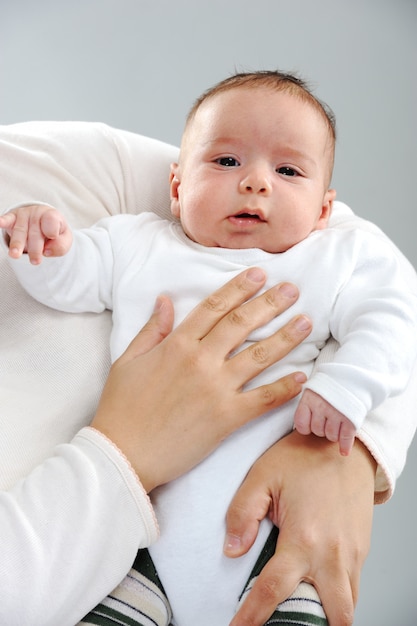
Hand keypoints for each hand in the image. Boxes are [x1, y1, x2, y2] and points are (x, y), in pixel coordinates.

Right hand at [0, 204, 71, 263]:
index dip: (51, 230)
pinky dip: (2, 221)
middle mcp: (37, 214)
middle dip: (35, 248)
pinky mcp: (12, 218)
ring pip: (20, 231)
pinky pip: (7, 220)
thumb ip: (61, 246)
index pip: (51, 221)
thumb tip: (47, 252)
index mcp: (53, 216)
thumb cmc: (56, 232)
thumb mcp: (64, 239)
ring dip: (17, 243)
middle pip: (35, 233)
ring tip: (15, 255)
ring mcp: (24, 216)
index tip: (52, 237)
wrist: (44, 219)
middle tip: (36, 261)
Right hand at [91, 268, 311, 491]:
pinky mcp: (226, 418)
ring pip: (258, 356)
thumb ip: (151, 329)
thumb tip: (166, 300)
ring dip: (285, 338)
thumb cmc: (121, 408)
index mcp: (176, 344)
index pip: (214, 307)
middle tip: (293, 290)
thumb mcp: (128, 360)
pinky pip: (263, 399)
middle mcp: (200, 360)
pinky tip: (302, 377)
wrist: (123, 454)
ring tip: (306, 322)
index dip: (239, 288)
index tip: (259, 274)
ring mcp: (216, 389)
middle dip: (270, 303)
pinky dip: (284, 388)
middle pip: (241, 324)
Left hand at [225, 430, 375, 625]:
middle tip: (282, 623)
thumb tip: (232, 551)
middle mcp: (332, 553)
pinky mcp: (362, 548)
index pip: (272, 591)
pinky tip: (318, 586)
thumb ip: (242, 514)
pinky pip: (354, 585)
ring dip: (327, 614)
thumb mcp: (262, 476)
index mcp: (303, 537)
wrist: (345, 444)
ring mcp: (352, 553)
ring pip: (347, 605)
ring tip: (300, 609)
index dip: (252, 617)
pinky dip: (339, 595)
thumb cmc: (303, 457)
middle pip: (329, 616)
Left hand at [294, 389, 356, 454]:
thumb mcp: (313, 390)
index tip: (311, 422)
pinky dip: (345, 446)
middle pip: (317, 431)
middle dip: (322, 428)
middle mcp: (321, 406)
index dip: (306, 427)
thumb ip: (306, 407)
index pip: (301, 425)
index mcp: (309, 398)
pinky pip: (346, 438)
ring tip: (337, 423)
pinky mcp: (351, 418)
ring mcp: (336, 412)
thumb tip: (302, 429)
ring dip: (334, 434)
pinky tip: (344, 451)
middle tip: (328, 419)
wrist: (351, 376)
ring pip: (331, 436)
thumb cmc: (329, 387)